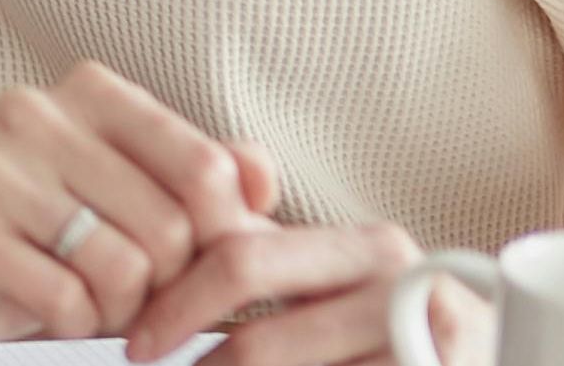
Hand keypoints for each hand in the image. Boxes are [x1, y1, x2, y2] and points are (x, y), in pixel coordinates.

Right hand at [0, 61, 277, 359]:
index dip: (218, 237)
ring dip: (118, 308)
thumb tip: (263, 179)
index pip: (208, 168)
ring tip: (83, 293)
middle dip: (163, 283)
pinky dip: (73, 322)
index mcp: (90, 91)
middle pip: (170, 228)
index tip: (188, 260)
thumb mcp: (139, 200)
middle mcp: (34, 112)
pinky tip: (44, 305)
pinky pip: (68, 300)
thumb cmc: (55, 240)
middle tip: (124, 287)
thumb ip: (210, 180)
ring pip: (123, 268)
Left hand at [126, 221, 484, 364]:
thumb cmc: (391, 338)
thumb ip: (264, 250)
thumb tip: (186, 214)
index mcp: (369, 249)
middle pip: (260, 343)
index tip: (136, 344)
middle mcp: (404, 292)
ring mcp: (427, 349)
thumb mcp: (334, 285)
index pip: (241, 259)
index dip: (175, 305)